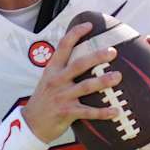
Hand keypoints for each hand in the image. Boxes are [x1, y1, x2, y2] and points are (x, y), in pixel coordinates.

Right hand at [23, 20, 122, 142]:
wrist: (31, 124)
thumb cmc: (44, 100)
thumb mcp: (48, 80)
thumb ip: (63, 69)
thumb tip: (83, 57)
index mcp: (52, 70)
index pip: (63, 46)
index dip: (76, 34)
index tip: (89, 25)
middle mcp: (57, 80)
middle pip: (79, 64)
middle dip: (97, 56)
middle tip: (113, 52)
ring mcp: (62, 97)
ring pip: (86, 86)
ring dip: (103, 81)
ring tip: (118, 76)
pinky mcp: (67, 112)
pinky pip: (89, 112)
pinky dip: (103, 112)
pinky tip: (116, 111)